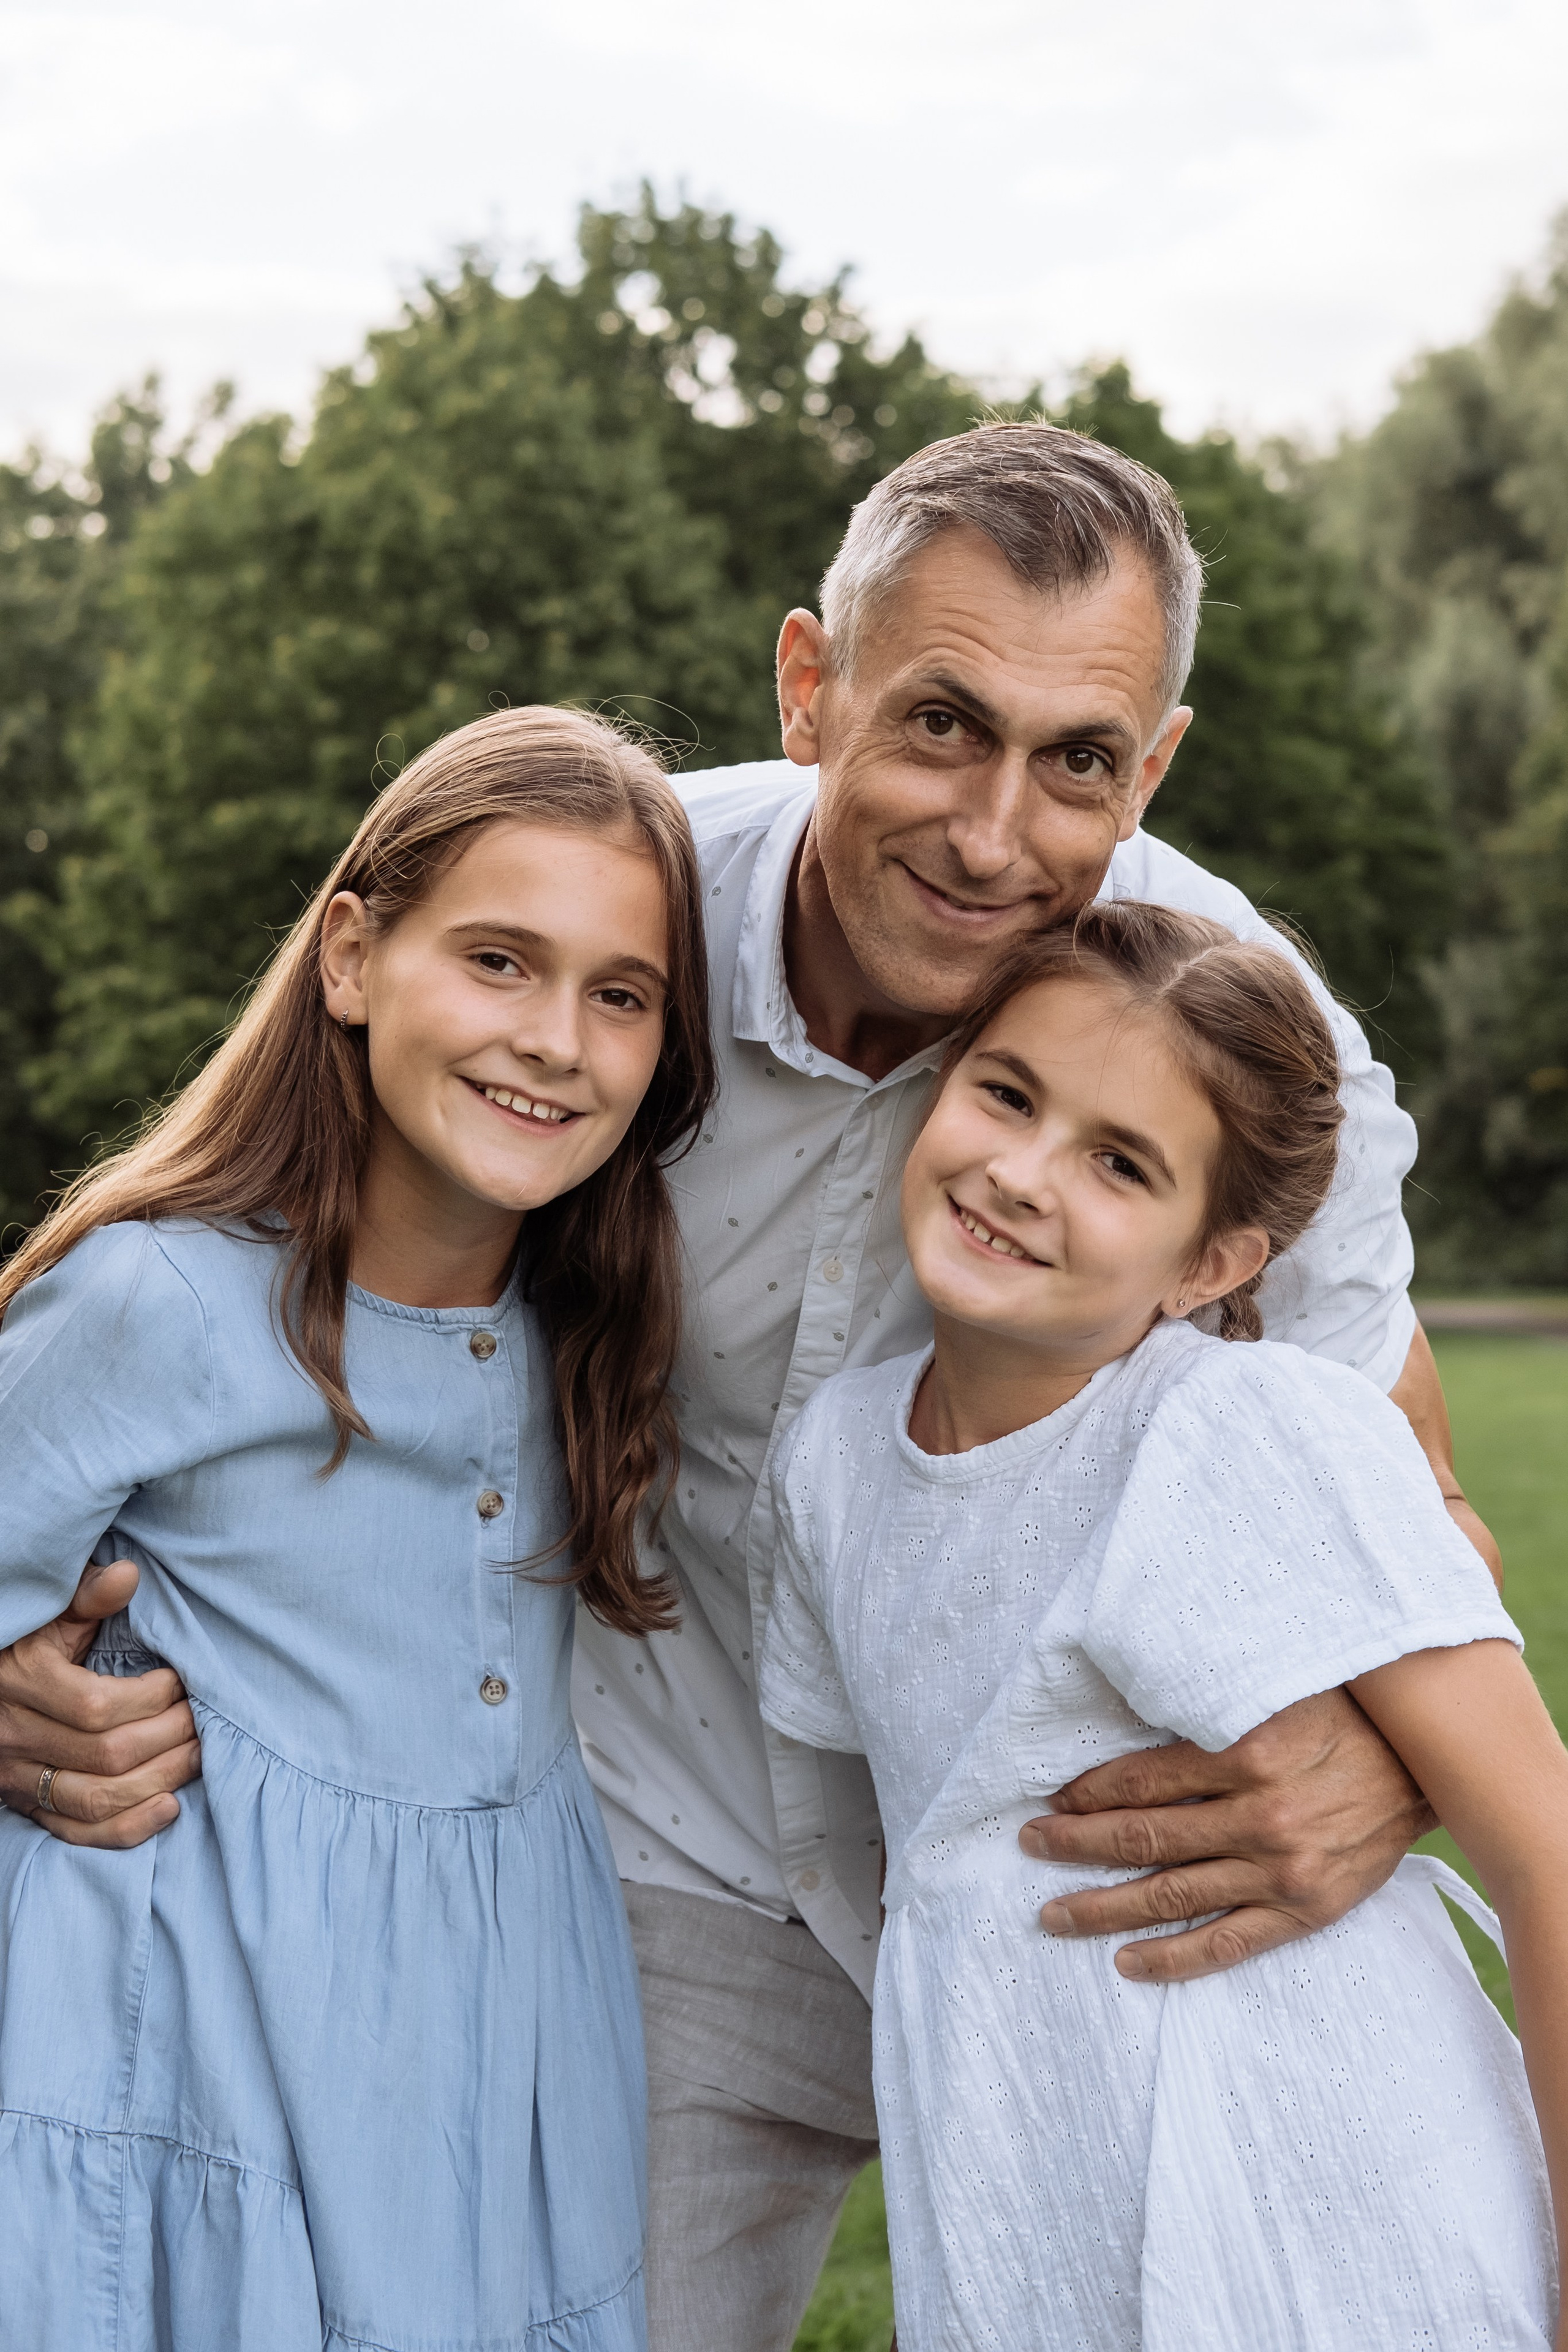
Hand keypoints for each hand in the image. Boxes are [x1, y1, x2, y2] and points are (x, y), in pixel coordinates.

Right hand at [0, 1559, 198, 1846]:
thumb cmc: (27, 1646)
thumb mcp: (49, 1616)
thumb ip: (87, 1598)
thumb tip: (129, 1574)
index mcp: (24, 1682)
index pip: (97, 1706)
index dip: (151, 1697)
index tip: (181, 1681)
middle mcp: (18, 1735)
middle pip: (106, 1754)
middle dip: (168, 1736)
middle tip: (203, 1717)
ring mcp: (20, 1776)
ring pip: (98, 1797)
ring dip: (160, 1779)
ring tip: (198, 1754)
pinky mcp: (29, 1805)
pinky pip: (78, 1831)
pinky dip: (128, 1828)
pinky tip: (170, 1807)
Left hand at [1020, 1686, 1430, 1980]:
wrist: (1424, 1770)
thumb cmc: (1342, 1720)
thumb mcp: (1274, 1696)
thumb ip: (1209, 1714)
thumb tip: (1131, 1718)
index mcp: (1245, 1754)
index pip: (1143, 1780)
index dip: (1090, 1791)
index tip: (1053, 1798)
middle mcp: (1257, 1817)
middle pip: (1144, 1838)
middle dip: (1077, 1845)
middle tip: (1029, 1846)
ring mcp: (1279, 1871)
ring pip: (1171, 1895)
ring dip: (1104, 1907)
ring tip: (1054, 1914)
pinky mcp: (1303, 1911)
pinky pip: (1226, 1943)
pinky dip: (1173, 1957)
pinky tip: (1128, 1962)